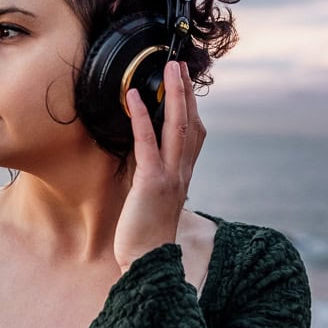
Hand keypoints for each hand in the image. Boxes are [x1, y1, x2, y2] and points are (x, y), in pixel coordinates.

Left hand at [113, 60, 205, 271]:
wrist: (148, 263)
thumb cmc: (146, 233)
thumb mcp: (153, 197)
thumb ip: (153, 173)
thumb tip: (142, 151)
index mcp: (183, 174)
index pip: (194, 133)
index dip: (191, 106)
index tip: (186, 83)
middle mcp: (182, 171)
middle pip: (190, 123)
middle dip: (186, 91)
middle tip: (179, 64)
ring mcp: (170, 176)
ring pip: (177, 127)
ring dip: (173, 95)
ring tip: (168, 70)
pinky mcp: (152, 182)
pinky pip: (147, 143)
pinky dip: (141, 117)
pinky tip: (133, 97)